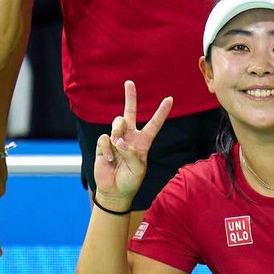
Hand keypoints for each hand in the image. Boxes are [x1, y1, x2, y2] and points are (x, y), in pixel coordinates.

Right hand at [92, 80, 173, 209]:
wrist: (114, 191)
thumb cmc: (130, 181)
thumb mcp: (138, 168)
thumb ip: (131, 153)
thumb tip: (118, 140)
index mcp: (143, 142)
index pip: (154, 124)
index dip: (161, 112)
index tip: (170, 99)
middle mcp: (130, 137)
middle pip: (130, 112)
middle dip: (130, 97)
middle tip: (129, 82)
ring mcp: (116, 139)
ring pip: (117, 123)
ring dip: (118, 132)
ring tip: (117, 146)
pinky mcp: (104, 145)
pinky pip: (105, 139)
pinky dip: (108, 150)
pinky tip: (110, 160)